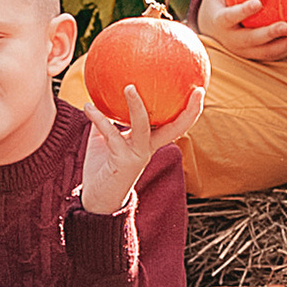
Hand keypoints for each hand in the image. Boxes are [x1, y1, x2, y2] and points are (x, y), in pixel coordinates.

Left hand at [79, 82, 195, 215]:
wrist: (96, 200)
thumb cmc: (102, 168)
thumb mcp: (104, 139)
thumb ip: (106, 119)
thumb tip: (99, 95)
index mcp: (149, 142)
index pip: (175, 124)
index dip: (190, 109)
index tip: (198, 89)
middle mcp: (148, 148)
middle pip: (175, 127)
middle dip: (190, 110)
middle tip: (197, 90)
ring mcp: (138, 155)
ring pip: (143, 126)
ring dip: (136, 105)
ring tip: (129, 86)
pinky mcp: (122, 161)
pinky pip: (112, 134)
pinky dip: (99, 118)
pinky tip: (88, 107)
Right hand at [198, 0, 286, 66]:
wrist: (213, 32)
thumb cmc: (216, 3)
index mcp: (220, 21)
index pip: (230, 17)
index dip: (243, 12)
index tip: (258, 3)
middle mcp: (231, 39)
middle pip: (250, 39)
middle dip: (268, 34)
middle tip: (285, 25)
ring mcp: (242, 50)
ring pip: (264, 52)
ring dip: (283, 46)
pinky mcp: (252, 55)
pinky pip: (270, 56)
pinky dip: (285, 50)